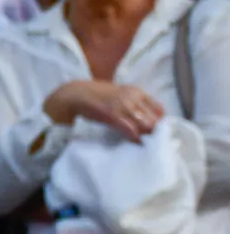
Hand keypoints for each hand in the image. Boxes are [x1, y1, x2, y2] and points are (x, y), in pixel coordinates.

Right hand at [42, 78, 166, 140]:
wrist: (76, 94)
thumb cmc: (98, 96)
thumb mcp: (120, 94)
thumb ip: (135, 104)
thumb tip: (149, 119)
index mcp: (136, 91)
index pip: (159, 109)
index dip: (159, 121)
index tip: (156, 130)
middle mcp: (132, 97)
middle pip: (154, 119)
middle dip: (154, 130)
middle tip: (152, 139)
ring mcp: (123, 105)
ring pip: (145, 125)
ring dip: (146, 135)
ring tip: (144, 142)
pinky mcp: (112, 114)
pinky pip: (130, 128)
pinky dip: (135, 136)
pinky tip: (134, 140)